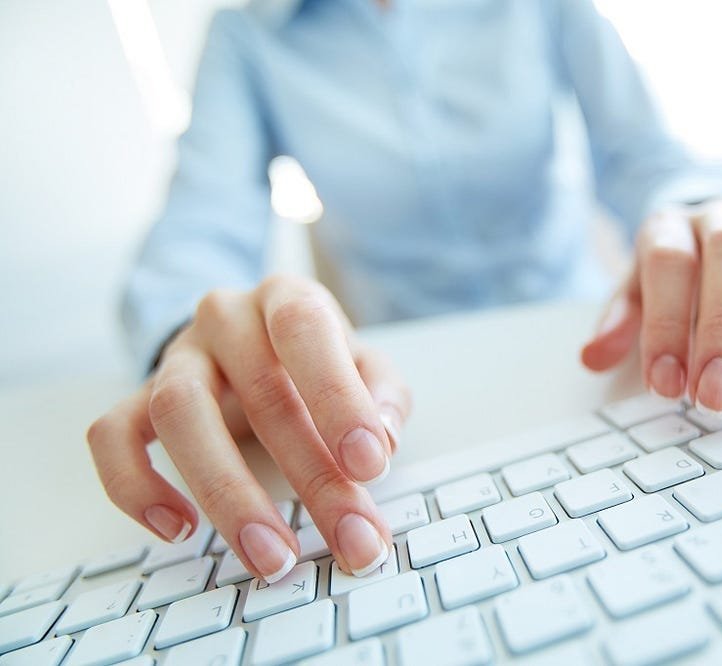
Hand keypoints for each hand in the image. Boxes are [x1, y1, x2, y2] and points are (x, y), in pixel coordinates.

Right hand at [87, 275, 410, 580]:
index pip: (305, 330)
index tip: (369, 464)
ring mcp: (176, 357)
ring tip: (270, 555)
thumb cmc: (317, 360)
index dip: (337, 397)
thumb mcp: (365, 365)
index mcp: (288, 297)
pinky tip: (179, 530)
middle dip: (311, 476)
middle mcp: (226, 317)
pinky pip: (112, 437)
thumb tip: (382, 441)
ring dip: (227, 493)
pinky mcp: (137, 397)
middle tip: (348, 537)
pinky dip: (136, 487)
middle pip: (259, 390)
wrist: (252, 338)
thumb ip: (382, 396)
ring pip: (180, 413)